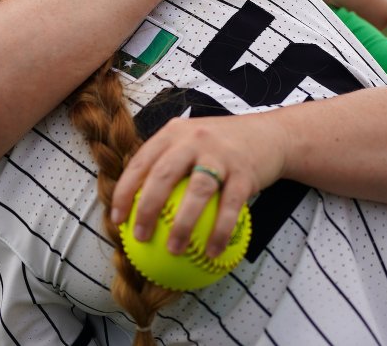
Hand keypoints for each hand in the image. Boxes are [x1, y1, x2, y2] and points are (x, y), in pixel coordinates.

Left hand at [110, 112, 287, 259]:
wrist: (269, 136)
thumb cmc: (220, 148)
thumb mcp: (190, 142)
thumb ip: (165, 164)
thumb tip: (135, 207)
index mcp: (174, 133)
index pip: (141, 161)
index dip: (125, 190)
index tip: (116, 219)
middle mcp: (194, 139)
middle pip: (164, 174)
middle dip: (147, 208)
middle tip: (139, 237)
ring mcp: (220, 154)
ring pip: (197, 191)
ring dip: (183, 224)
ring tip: (174, 250)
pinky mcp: (244, 172)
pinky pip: (230, 207)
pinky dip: (219, 231)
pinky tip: (211, 253)